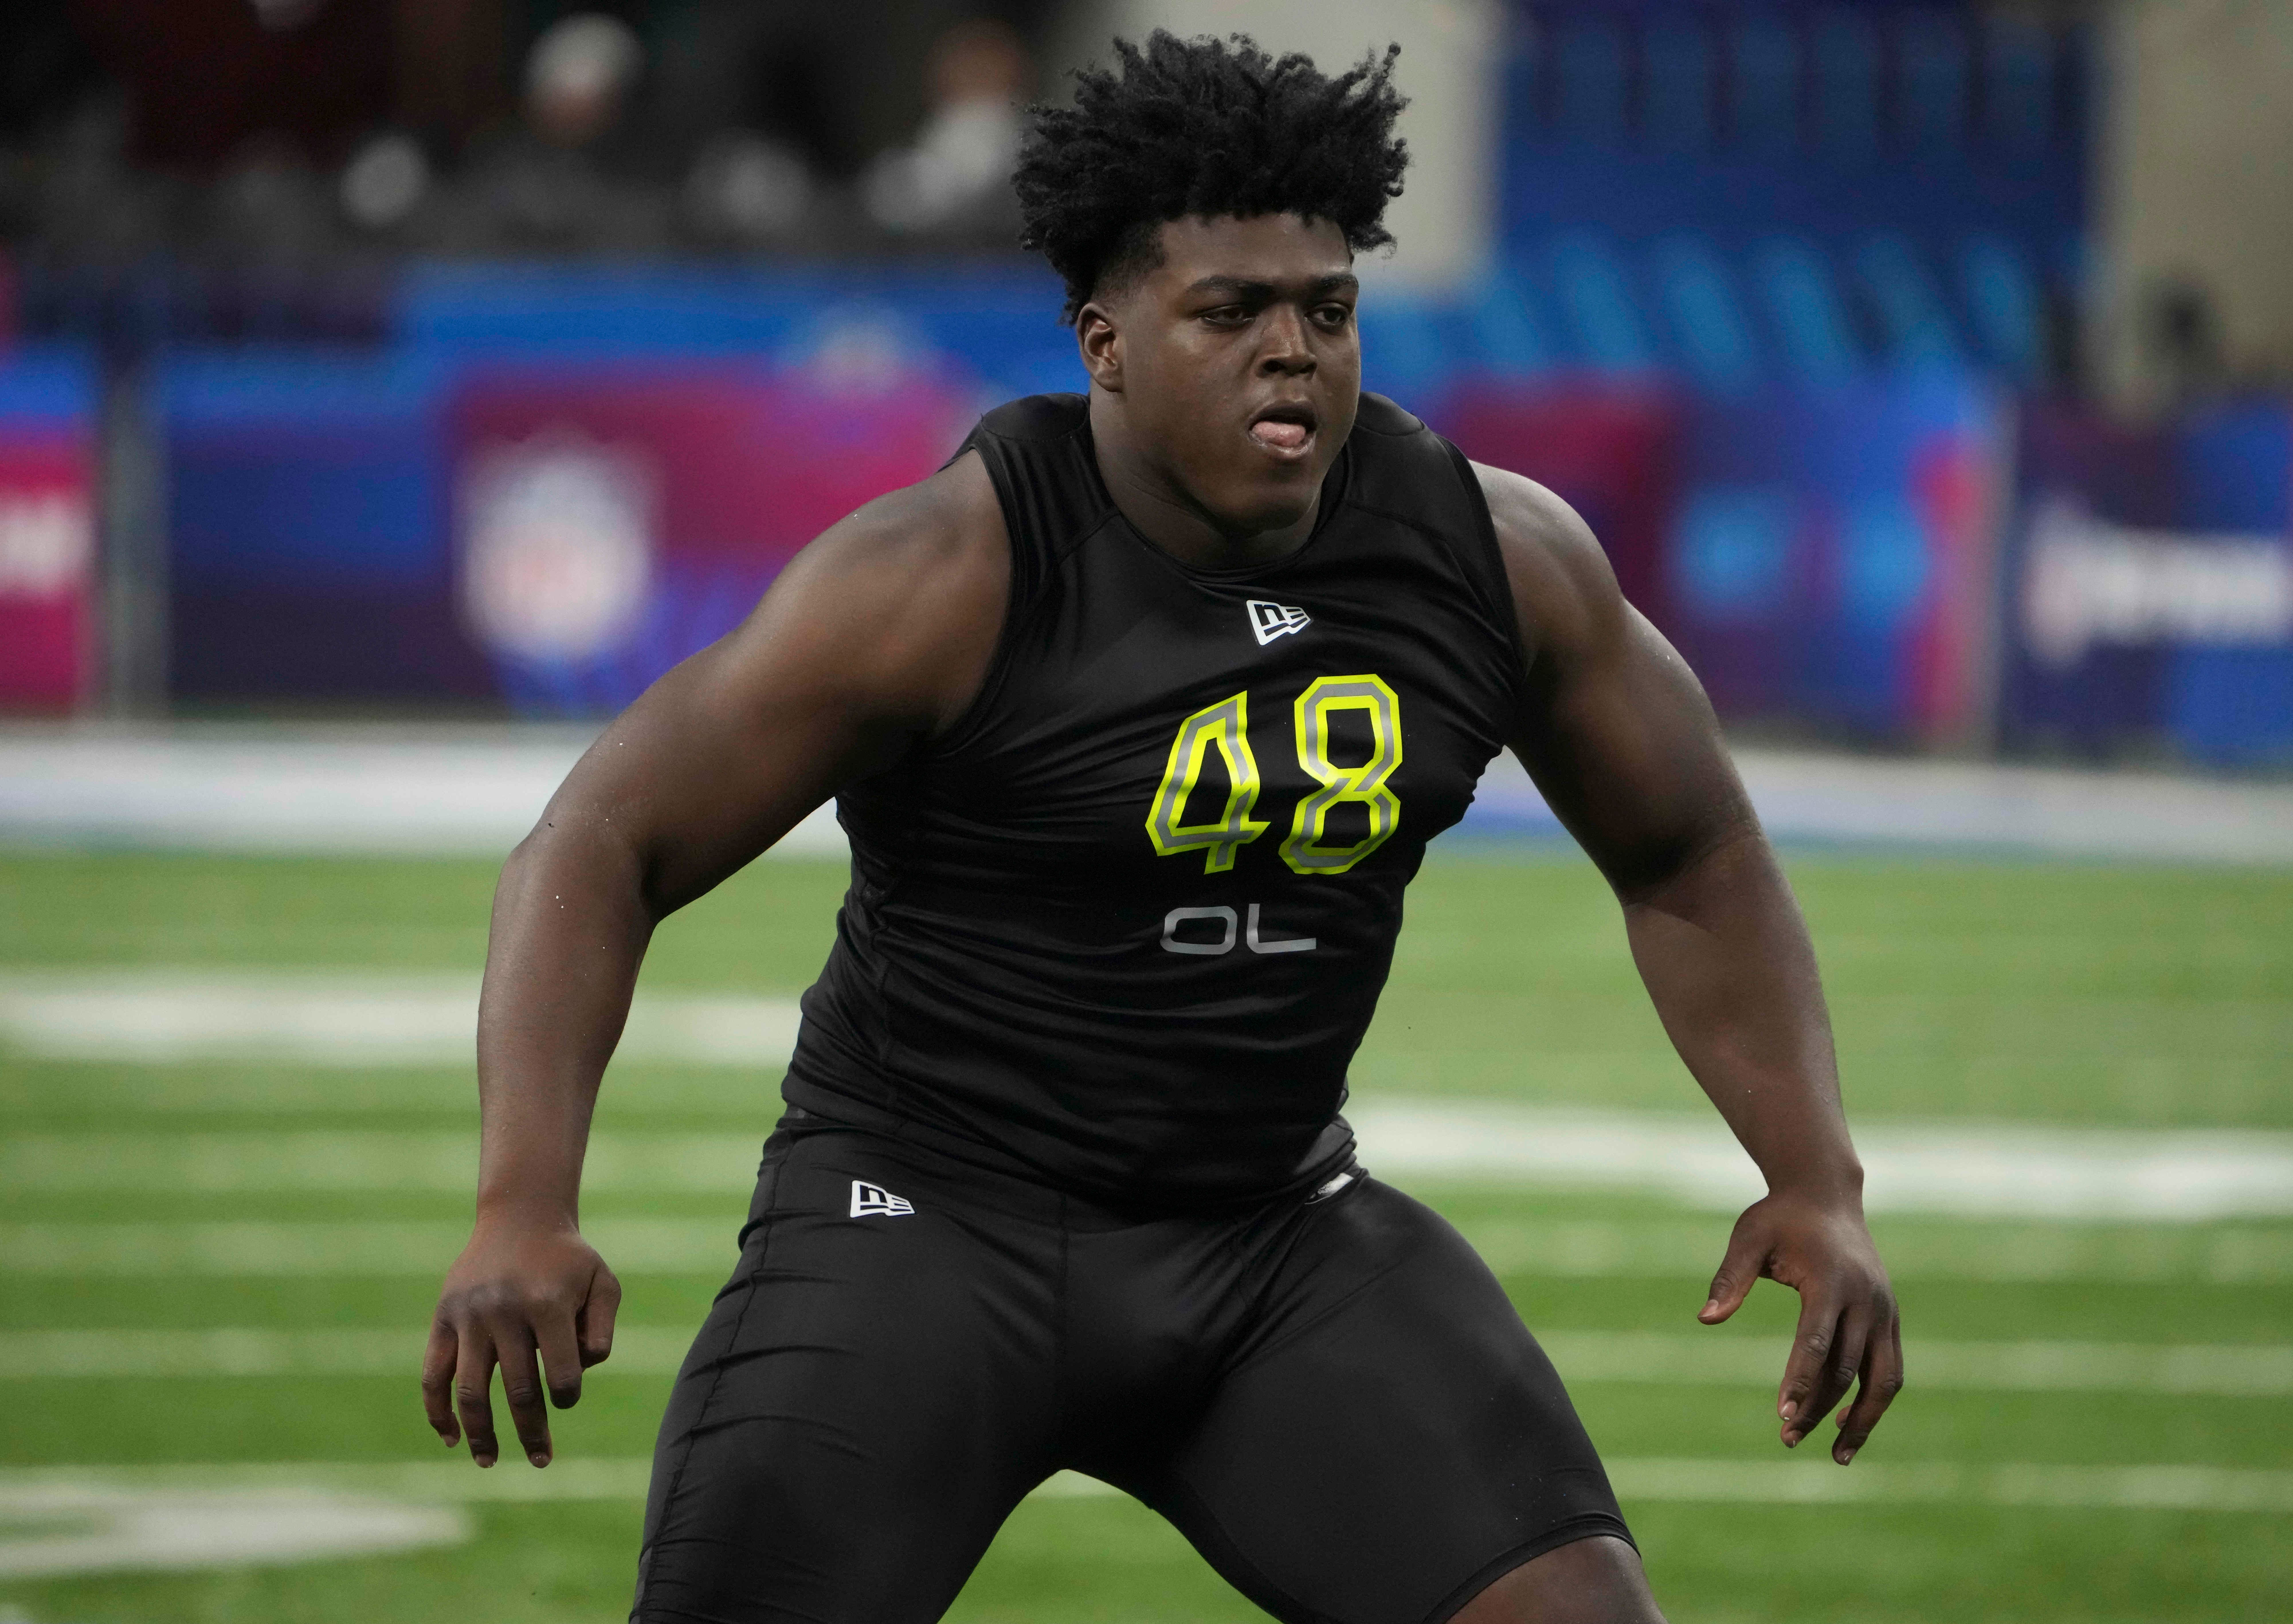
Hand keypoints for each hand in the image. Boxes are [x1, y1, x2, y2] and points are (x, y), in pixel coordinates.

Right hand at [422, 1216, 620, 1467]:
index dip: (567, 1397)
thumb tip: (579, 1374)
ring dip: (480, 1434)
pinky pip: (433, 1374)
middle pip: (518, 1390)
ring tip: (490, 1462)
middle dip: (531, 1432)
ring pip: (470, 1391)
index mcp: (548, 1304)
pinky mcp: (443, 1318)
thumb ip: (601, 1331)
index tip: (566, 1399)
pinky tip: (450, 1437)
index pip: (561, 1373)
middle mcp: (505, 1311)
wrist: (520, 1218)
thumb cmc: (568, 1260)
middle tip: (541, 1462)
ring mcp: (469, 1316)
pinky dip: (437, 1410)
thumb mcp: (602, 1284)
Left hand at [1698, 1191, 1902, 1463]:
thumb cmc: (1780, 1219)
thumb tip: (1705, 1319)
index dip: (1800, 1381)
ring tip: (1836, 1456)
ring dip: (1860, 1419)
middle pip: (1846, 1368)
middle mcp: (1866, 1300)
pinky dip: (1874, 1400)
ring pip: (1882, 1379)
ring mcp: (1884, 1311)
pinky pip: (1889, 1369)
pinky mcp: (1890, 1319)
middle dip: (1817, 1408)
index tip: (1782, 1415)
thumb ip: (1729, 1278)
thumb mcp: (1748, 1239)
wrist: (1826, 1195)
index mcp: (1832, 1282)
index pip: (1817, 1343)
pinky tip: (1845, 1424)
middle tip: (1786, 1438)